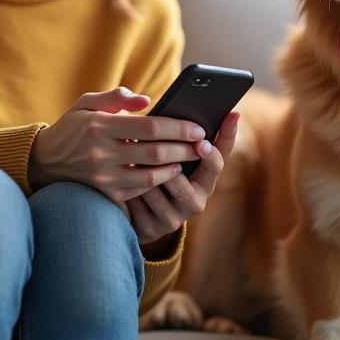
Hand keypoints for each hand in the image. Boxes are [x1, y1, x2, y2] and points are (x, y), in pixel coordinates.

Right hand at [28, 87, 206, 203]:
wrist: (43, 163)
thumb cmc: (72, 127)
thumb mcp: (87, 103)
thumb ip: (117, 97)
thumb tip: (147, 100)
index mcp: (99, 126)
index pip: (148, 127)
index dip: (177, 127)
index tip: (197, 127)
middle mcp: (101, 153)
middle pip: (155, 153)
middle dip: (185, 148)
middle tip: (203, 144)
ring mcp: (103, 178)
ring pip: (151, 176)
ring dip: (176, 167)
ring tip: (189, 157)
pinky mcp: (106, 195)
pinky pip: (140, 191)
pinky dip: (158, 181)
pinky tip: (170, 171)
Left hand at [127, 111, 238, 248]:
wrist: (140, 212)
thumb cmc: (160, 169)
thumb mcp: (176, 155)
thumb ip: (187, 136)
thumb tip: (210, 111)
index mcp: (206, 178)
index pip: (218, 162)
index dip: (219, 146)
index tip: (206, 137)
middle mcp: (196, 200)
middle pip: (187, 185)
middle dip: (166, 167)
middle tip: (156, 145)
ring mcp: (175, 217)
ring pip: (159, 193)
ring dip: (143, 174)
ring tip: (131, 155)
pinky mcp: (154, 228)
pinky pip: (141, 205)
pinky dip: (130, 188)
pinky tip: (121, 175)